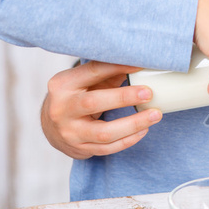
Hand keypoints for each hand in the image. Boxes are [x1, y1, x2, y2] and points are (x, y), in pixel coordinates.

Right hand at [41, 61, 162, 158]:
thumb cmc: (78, 96)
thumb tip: (140, 60)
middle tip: (149, 93)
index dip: (118, 67)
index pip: (92, 72)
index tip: (141, 64)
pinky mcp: (80, 148)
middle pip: (94, 102)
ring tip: (155, 114)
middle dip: (124, 97)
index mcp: (63, 84)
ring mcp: (70, 132)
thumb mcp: (86, 80)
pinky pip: (108, 148)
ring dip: (133, 124)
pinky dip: (129, 139)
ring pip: (104, 132)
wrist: (53, 126)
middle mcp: (62, 108)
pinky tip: (144, 130)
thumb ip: (109, 71)